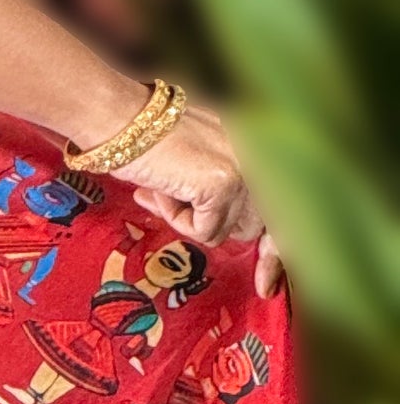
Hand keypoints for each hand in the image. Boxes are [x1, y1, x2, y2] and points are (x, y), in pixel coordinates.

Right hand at [112, 102, 282, 295]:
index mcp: (260, 142)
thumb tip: (222, 224)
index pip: (286, 206)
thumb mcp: (199, 155)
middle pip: (257, 225)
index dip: (276, 250)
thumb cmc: (145, 135)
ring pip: (227, 230)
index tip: (267, 286)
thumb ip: (221, 183)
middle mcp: (262, 153)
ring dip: (191, 220)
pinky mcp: (222, 184)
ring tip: (163, 190)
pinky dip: (177, 219)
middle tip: (192, 226)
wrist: (117, 116)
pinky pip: (206, 232)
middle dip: (220, 229)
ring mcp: (245, 169)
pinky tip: (160, 190)